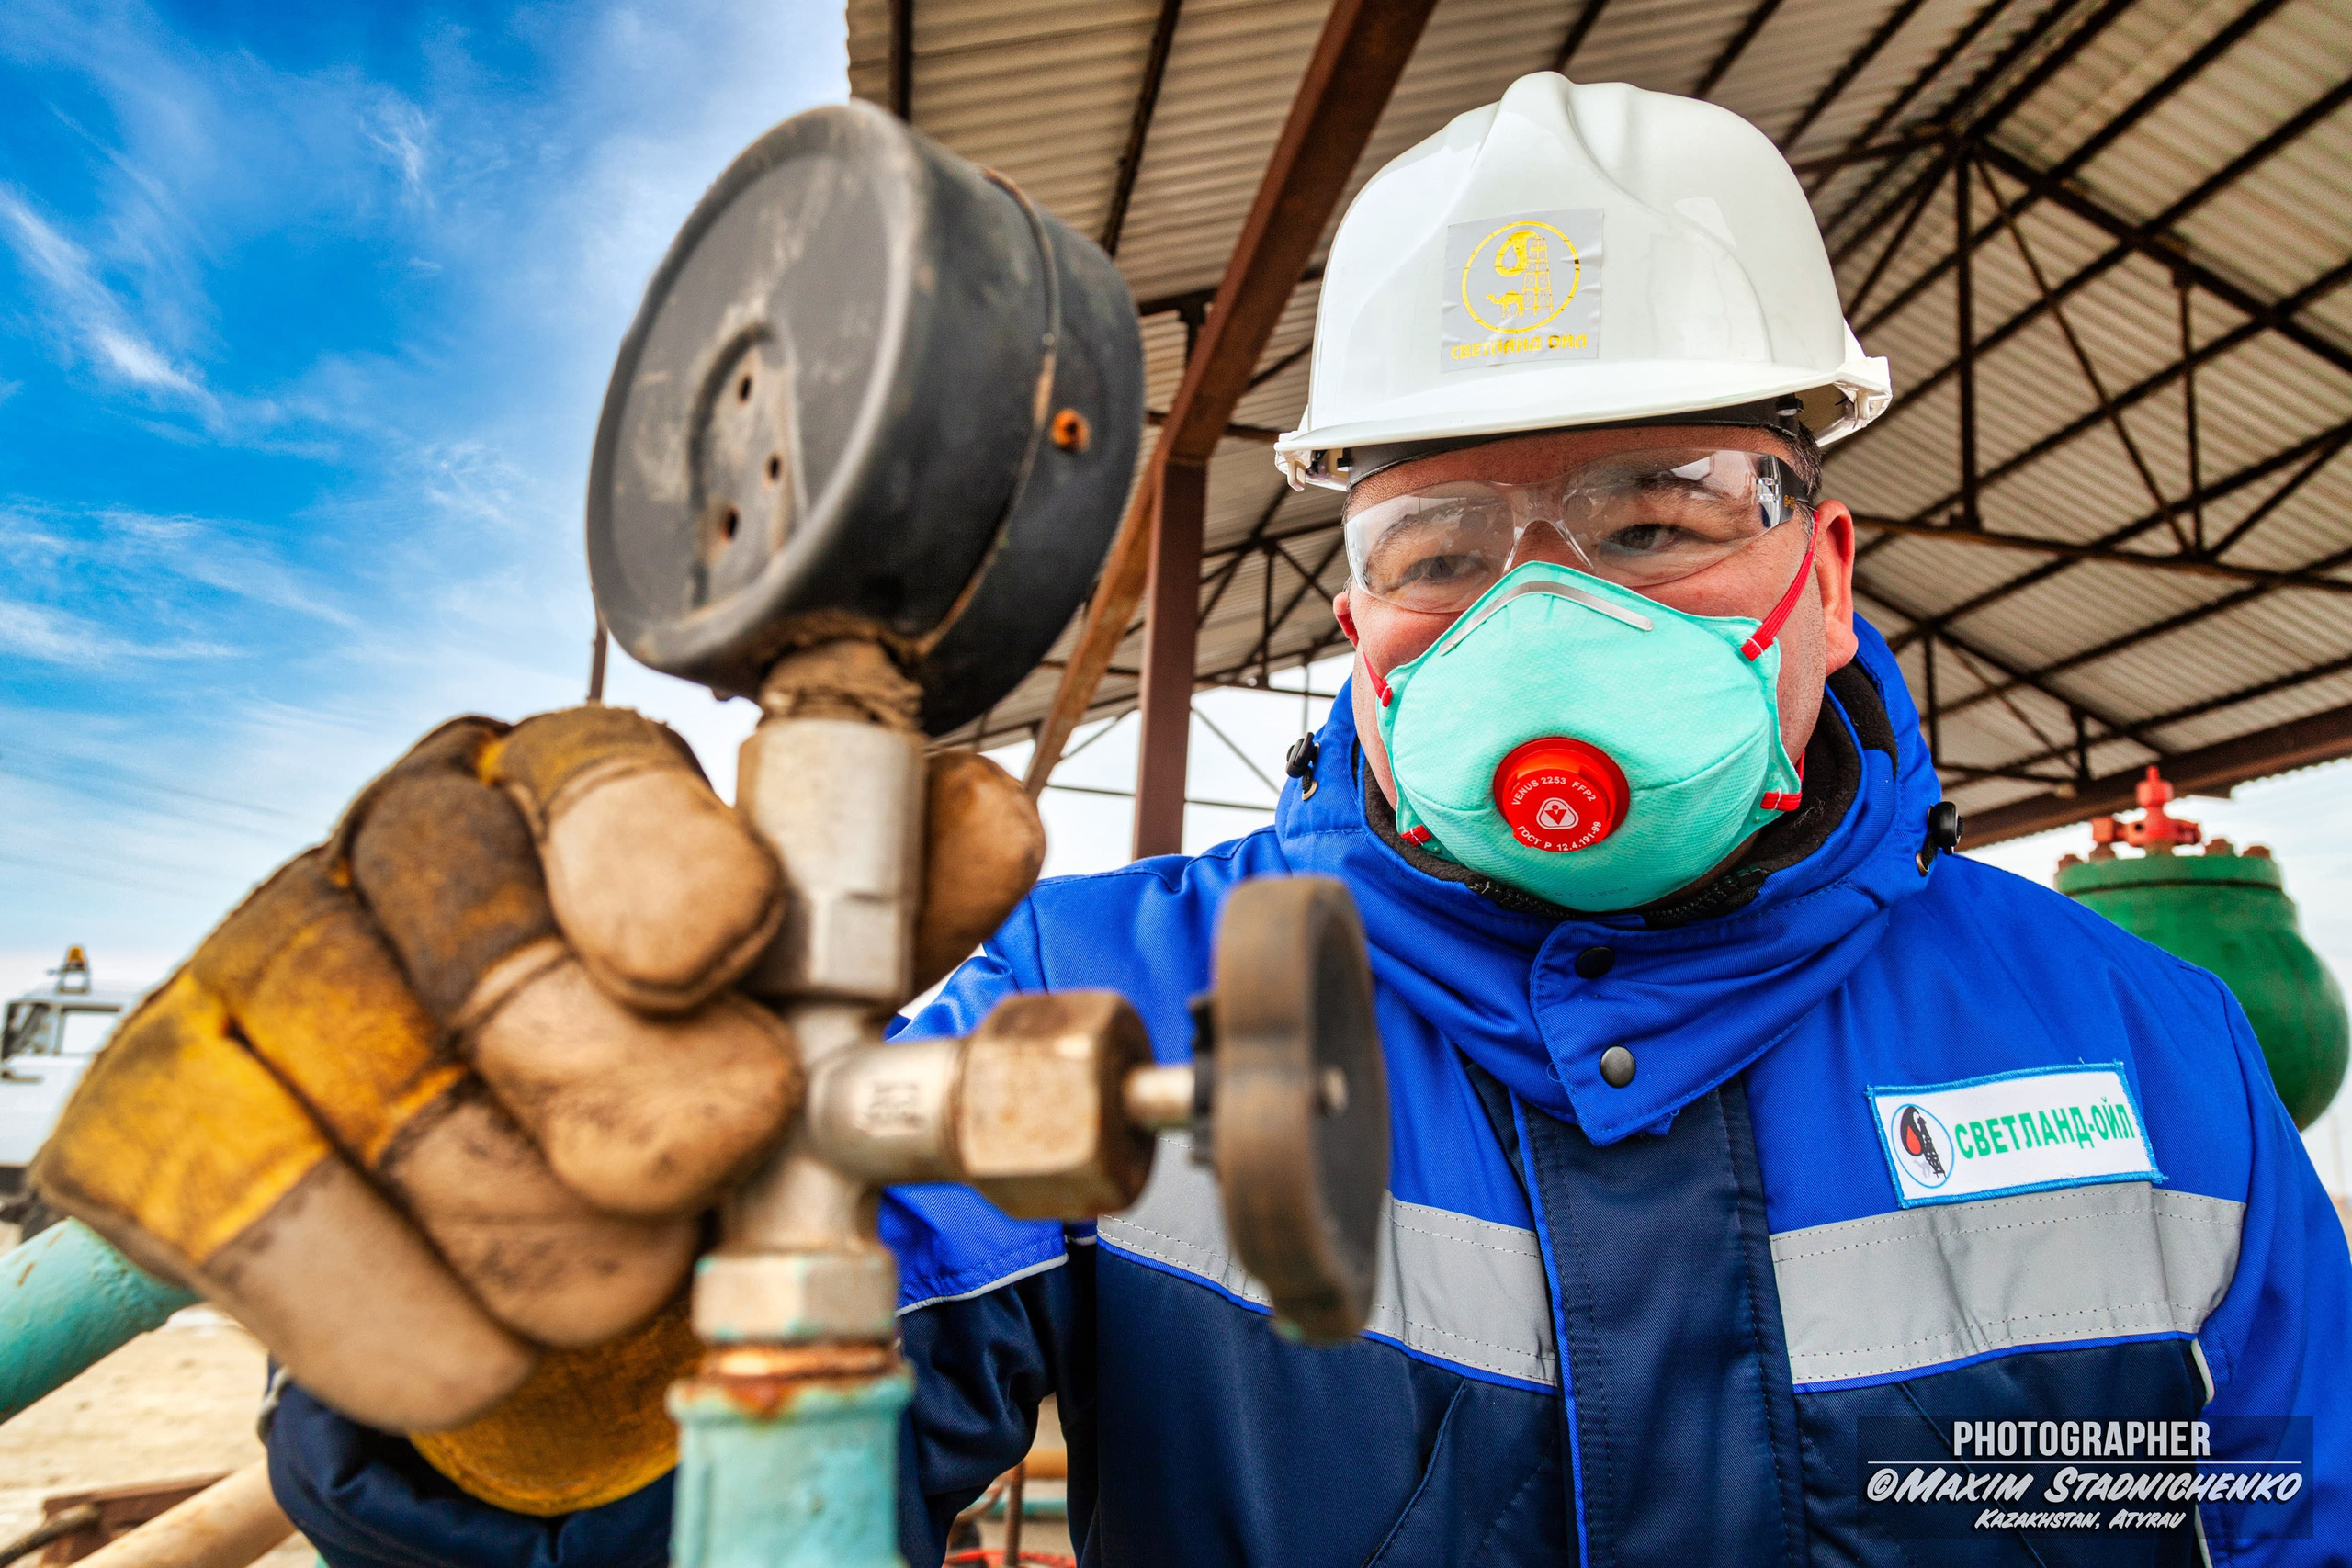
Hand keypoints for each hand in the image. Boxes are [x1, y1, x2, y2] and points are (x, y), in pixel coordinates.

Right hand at [32, 709, 1042, 1445]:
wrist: (518, 1228)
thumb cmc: (673, 1067)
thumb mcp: (805, 991)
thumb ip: (898, 916)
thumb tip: (993, 822)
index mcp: (573, 778)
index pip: (608, 780)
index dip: (670, 869)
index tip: (722, 950)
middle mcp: (407, 834)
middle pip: (514, 972)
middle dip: (648, 1121)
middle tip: (705, 1172)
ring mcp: (269, 958)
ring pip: (419, 1128)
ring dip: (562, 1254)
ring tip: (616, 1268)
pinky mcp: (160, 1106)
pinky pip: (279, 1235)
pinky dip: (415, 1331)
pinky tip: (482, 1341)